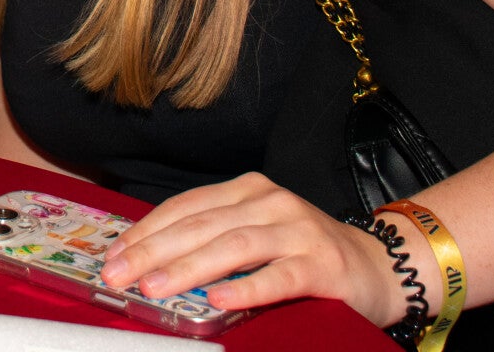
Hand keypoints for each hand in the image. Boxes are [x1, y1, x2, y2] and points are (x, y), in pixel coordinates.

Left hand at [98, 173, 423, 327]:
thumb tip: (147, 261)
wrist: (380, 266)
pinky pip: (279, 276)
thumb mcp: (255, 235)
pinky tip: (220, 301)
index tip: (113, 255)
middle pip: (201, 226)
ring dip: (189, 268)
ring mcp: (298, 230)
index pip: (185, 207)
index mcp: (247, 191)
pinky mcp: (322, 264)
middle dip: (153, 251)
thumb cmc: (305, 254)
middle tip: (119, 275)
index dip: (146, 231)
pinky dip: (247, 289)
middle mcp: (270, 202)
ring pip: (234, 247)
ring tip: (156, 287)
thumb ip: (212, 239)